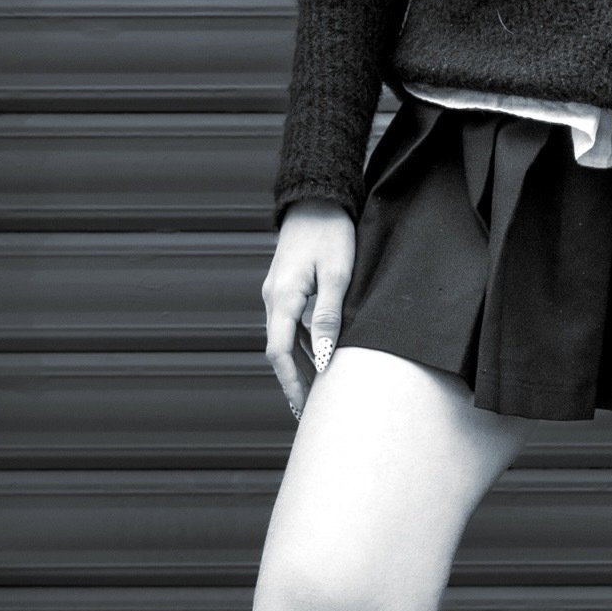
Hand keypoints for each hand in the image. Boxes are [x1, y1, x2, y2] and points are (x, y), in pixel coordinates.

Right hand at [262, 200, 355, 416]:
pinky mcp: (286, 286)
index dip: (291, 383)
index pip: (279, 353)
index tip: (304, 408)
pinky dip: (300, 345)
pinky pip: (289, 324)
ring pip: (284, 339)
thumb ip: (329, 316)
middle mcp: (273, 298)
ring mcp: (277, 292)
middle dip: (294, 381)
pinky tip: (317, 357)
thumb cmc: (331, 233)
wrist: (317, 198)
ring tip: (317, 391)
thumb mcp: (337, 274)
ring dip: (297, 365)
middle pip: (279, 350)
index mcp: (282, 298)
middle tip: (310, 412)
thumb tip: (323, 357)